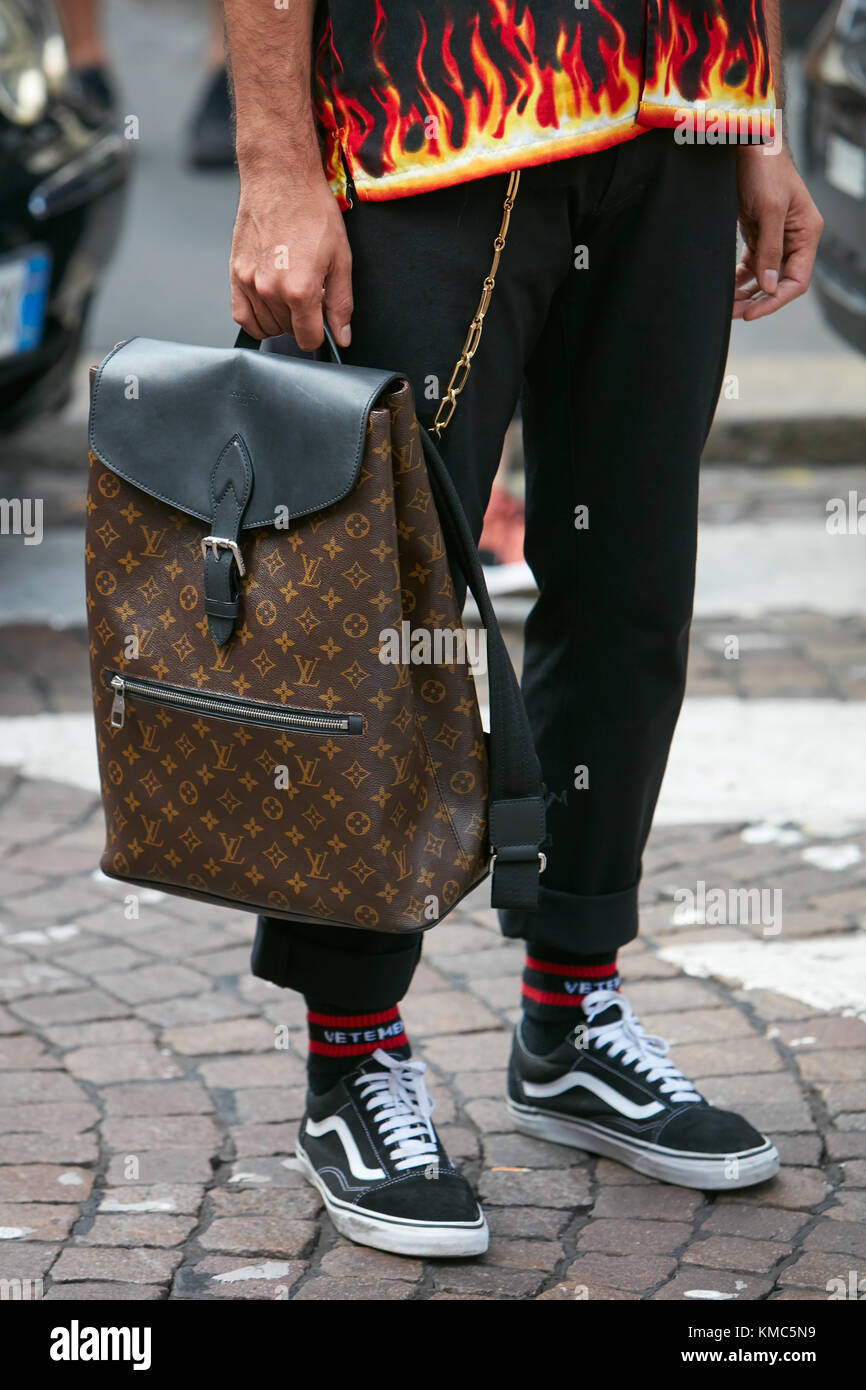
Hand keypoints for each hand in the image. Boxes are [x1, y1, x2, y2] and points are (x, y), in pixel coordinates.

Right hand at [230, 162, 352, 348]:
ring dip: (279, 318)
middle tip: (307, 293)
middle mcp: (271, 290)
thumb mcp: (340, 260)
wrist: (281, 180)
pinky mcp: (235, 274)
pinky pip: (242, 316)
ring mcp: (249, 283)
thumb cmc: (312, 212)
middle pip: (287, 332)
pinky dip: (256, 317)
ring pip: (265, 326)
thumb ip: (341, 304)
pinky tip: (269, 301)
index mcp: (301, 290)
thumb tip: (341, 336)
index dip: (318, 334)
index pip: (308, 339)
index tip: (321, 322)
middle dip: (300, 320)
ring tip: (288, 291)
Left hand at [734, 145, 822, 320]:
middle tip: (733, 313)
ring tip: (726, 305)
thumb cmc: (765, 168)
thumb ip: (770, 249)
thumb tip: (770, 285)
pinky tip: (726, 287)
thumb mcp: (770, 209)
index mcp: (806, 233)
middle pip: (779, 282)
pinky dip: (739, 278)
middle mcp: (794, 238)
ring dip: (745, 292)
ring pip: (763, 276)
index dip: (775, 300)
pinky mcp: (758, 232)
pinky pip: (750, 264)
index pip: (797, 280)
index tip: (751, 313)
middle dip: (757, 300)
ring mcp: (776, 236)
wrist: (747, 142)